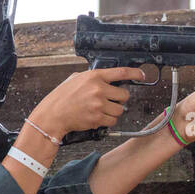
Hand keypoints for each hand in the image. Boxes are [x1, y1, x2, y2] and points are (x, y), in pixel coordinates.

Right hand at [29, 66, 146, 137]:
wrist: (53, 115)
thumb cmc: (62, 97)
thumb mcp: (75, 79)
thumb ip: (92, 78)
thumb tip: (107, 78)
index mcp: (94, 76)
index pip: (121, 72)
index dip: (135, 74)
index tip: (141, 75)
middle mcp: (98, 89)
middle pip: (124, 95)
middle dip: (120, 99)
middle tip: (111, 100)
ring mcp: (98, 105)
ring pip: (120, 110)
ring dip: (114, 111)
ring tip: (102, 110)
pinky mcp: (97, 118)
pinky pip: (112, 121)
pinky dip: (108, 120)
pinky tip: (98, 117)